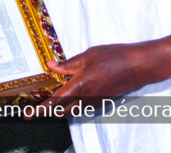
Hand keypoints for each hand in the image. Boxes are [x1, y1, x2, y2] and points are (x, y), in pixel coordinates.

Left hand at [32, 31, 170, 114]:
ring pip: (72, 110)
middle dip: (48, 111)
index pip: (55, 103)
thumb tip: (52, 66)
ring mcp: (96, 103)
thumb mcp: (90, 55)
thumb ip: (70, 63)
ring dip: (61, 107)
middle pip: (61, 111)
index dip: (40, 110)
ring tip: (50, 100)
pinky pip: (83, 107)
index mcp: (81, 86)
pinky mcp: (103, 102)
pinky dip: (73, 103)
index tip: (28, 115)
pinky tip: (71, 93)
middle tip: (35, 107)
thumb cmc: (117, 57)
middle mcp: (87, 99)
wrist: (142, 66)